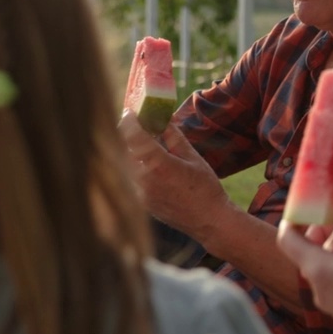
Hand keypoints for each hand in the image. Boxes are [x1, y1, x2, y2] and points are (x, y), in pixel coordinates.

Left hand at [118, 112, 232, 243]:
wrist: (208, 221)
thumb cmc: (205, 188)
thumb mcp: (193, 158)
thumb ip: (174, 137)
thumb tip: (163, 119)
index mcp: (159, 165)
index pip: (133, 136)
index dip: (128, 121)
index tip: (130, 112)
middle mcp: (144, 179)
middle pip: (124, 149)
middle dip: (127, 135)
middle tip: (136, 126)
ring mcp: (139, 193)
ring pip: (124, 165)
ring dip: (130, 152)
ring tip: (143, 145)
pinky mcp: (139, 202)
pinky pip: (130, 179)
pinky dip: (135, 168)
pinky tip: (148, 165)